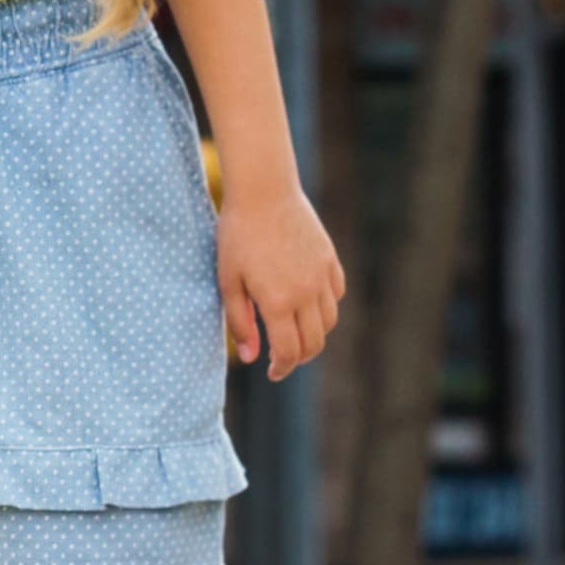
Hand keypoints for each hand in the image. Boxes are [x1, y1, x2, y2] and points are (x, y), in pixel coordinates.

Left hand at [217, 181, 342, 378]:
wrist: (264, 192)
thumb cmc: (237, 235)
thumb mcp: (229, 281)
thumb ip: (240, 322)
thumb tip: (252, 357)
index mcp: (278, 302)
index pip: (290, 352)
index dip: (282, 368)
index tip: (272, 372)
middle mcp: (306, 294)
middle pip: (314, 343)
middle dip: (299, 358)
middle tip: (282, 358)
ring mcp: (322, 276)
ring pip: (329, 322)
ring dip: (314, 334)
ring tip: (293, 332)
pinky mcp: (330, 260)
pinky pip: (336, 295)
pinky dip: (325, 308)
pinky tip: (306, 305)